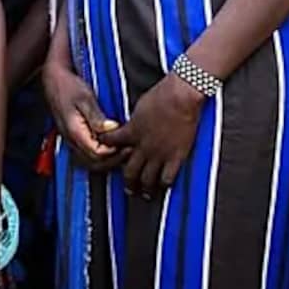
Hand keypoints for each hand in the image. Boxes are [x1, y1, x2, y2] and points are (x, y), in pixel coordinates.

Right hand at [44, 60, 125, 170]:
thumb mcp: (84, 97)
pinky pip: (89, 155)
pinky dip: (102, 155)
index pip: (97, 153)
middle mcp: (72, 141)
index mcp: (75, 132)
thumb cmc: (67, 86)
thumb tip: (111, 129)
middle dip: (114, 160)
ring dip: (109, 160)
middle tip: (130, 150)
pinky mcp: (76, 138)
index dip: (114, 152)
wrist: (53, 80)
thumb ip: (96, 116)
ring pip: (92, 162)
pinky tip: (113, 146)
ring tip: (124, 149)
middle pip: (95, 163)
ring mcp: (73, 141)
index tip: (128, 144)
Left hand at [101, 73, 205, 198]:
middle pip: (129, 172)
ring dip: (144, 189)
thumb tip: (133, 126)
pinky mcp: (176, 156)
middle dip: (127, 182)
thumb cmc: (162, 94)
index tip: (106, 152)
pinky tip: (164, 185)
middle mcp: (143, 147)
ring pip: (147, 180)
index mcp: (132, 131)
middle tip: (128, 188)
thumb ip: (135, 121)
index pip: (111, 143)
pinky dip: (164, 184)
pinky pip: (167, 178)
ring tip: (145, 194)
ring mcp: (159, 153)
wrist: (182, 96)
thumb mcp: (140, 106)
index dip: (106, 148)